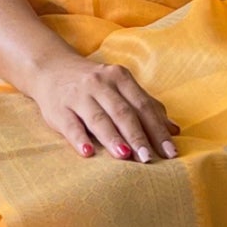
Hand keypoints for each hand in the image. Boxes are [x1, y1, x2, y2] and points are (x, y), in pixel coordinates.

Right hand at [31, 51, 179, 160]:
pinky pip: (70, 125)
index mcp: (120, 78)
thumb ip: (147, 107)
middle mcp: (100, 84)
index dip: (158, 129)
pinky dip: (79, 138)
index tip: (170, 151)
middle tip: (149, 158)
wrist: (51, 68)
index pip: (143, 106)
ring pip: (98, 118)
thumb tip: (174, 130)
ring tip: (125, 155)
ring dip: (112, 137)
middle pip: (123, 112)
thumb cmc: (94, 85)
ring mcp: (78, 95)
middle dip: (138, 136)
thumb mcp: (121, 88)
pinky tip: (87, 152)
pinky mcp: (58, 108)